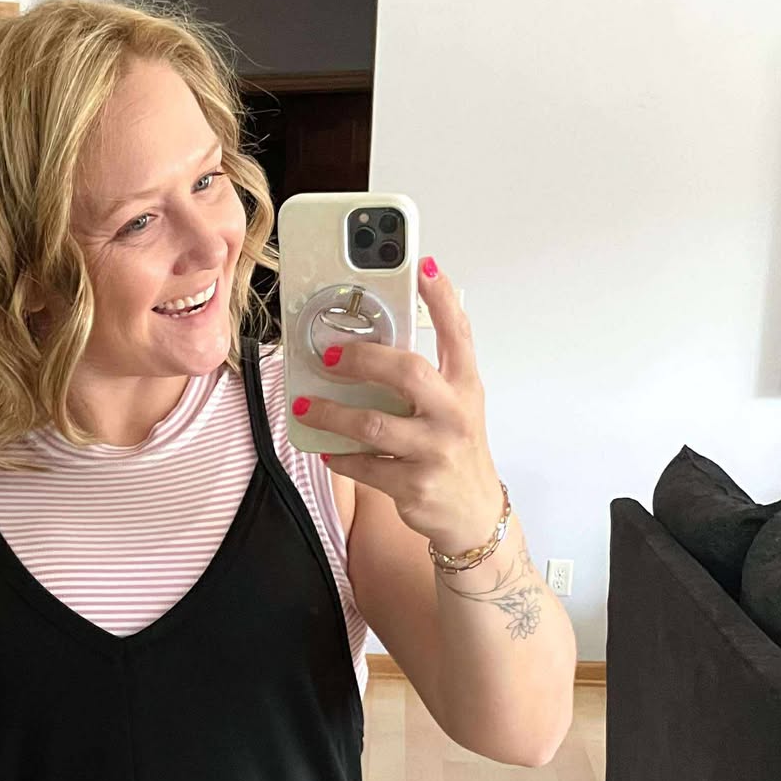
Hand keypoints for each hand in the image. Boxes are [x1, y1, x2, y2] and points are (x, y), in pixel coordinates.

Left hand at [291, 257, 503, 554]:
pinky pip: (365, 467)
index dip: (441, 296)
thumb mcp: (455, 406)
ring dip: (334, 414)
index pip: (458, 332)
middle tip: (330, 355)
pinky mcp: (414, 486)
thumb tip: (371, 347)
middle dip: (363, 358)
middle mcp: (454, 415)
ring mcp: (435, 451)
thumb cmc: (455, 451)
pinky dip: (340, 457)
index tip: (422, 265)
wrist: (473, 514)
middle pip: (408, 372)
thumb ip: (426, 376)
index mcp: (465, 387)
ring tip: (308, 406)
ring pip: (375, 425)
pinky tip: (327, 448)